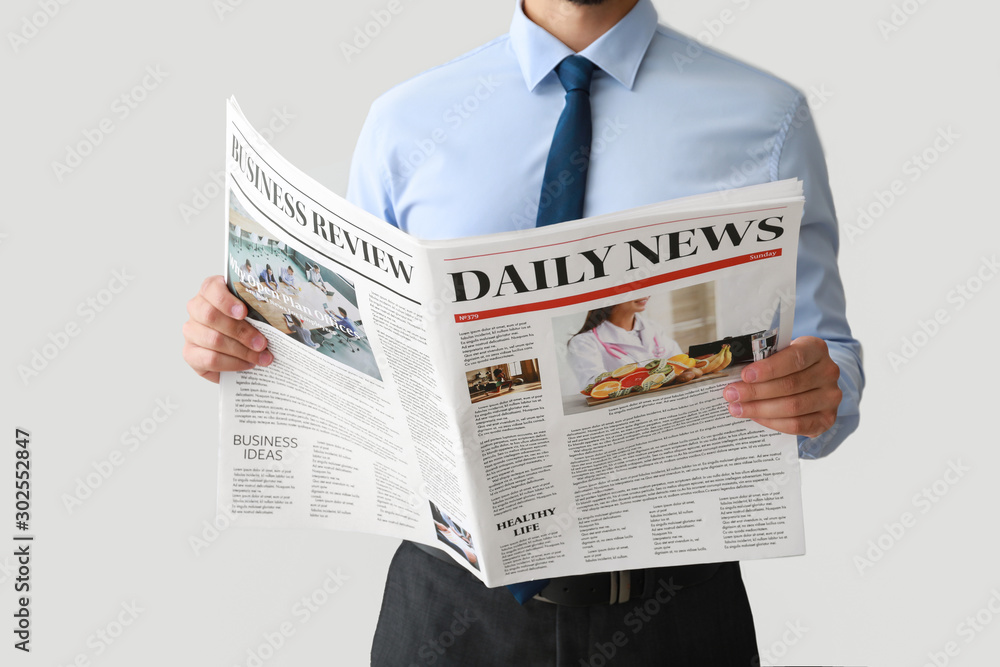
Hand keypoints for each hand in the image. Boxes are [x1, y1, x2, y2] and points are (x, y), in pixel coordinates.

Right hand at [182, 275, 272, 382]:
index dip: (226, 301)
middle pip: (211, 316)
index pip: (211, 289)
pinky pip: (209, 359)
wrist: (240, 347)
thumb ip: (259, 307)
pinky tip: (247, 364)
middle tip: (262, 343)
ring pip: (213, 340)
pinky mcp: (190, 353)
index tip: (244, 312)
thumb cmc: (249, 322)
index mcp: (211, 290)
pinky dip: (232, 363)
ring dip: (241, 351)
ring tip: (261, 357)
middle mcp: (197, 308)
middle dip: (241, 332)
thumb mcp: (255, 310)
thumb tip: (278, 319)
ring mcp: (191, 331)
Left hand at [722, 336, 840, 436]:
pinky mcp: (827, 419)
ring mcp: (831, 397)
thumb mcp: (778, 354)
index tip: (745, 375)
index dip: (769, 368)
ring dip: (760, 409)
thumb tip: (732, 372)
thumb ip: (762, 359)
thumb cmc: (788, 365)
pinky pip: (798, 425)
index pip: (795, 358)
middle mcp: (828, 372)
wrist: (812, 383)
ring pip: (793, 407)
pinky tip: (755, 418)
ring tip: (736, 408)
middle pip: (790, 385)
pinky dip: (773, 422)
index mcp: (816, 349)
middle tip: (731, 395)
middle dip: (756, 391)